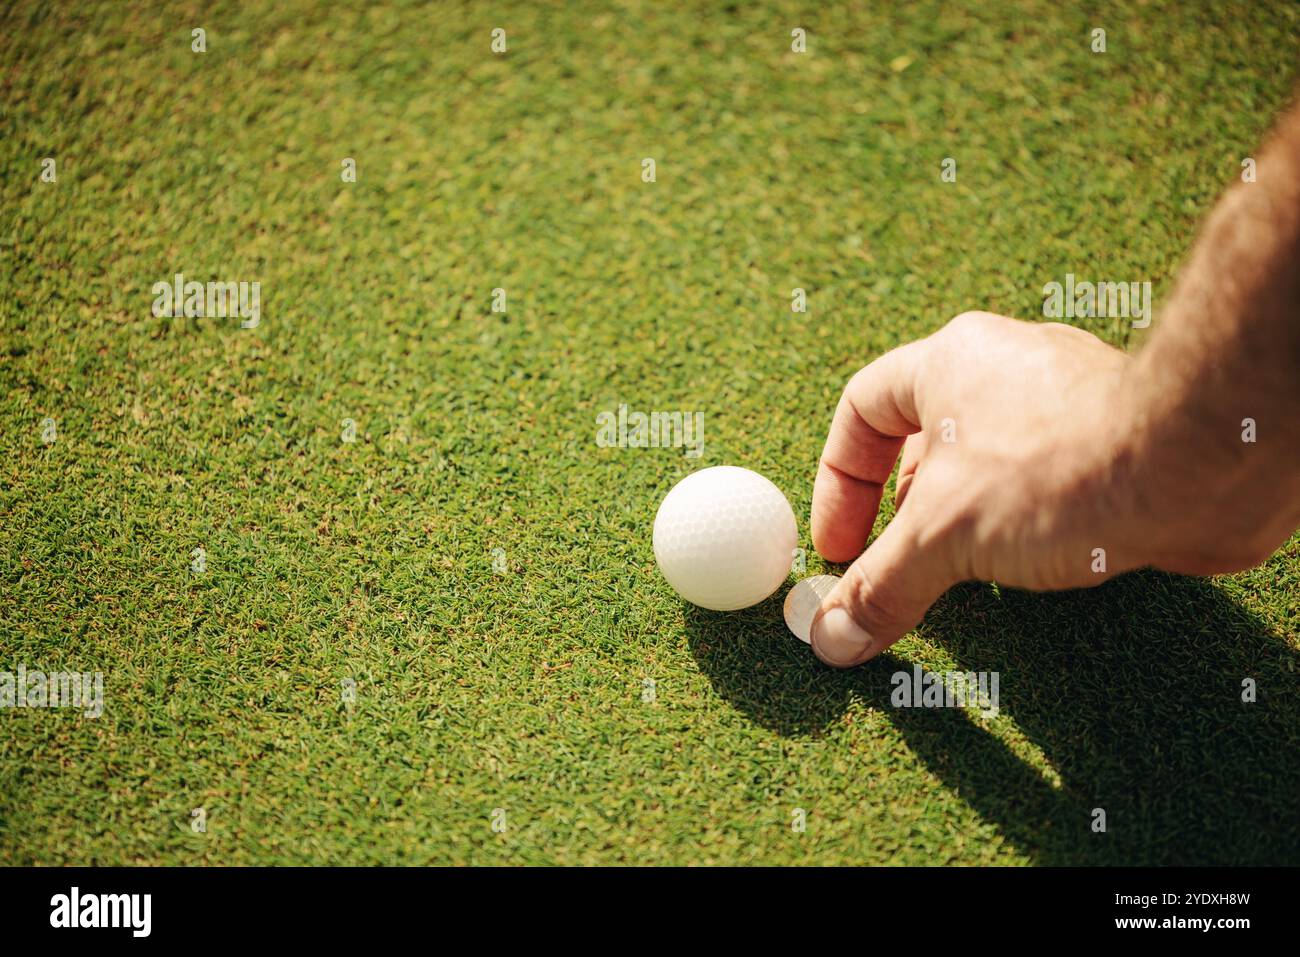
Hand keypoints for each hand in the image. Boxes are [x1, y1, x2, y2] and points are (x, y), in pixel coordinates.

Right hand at [808, 311, 1135, 666]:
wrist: (1195, 469)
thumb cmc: (1059, 468)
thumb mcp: (942, 536)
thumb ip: (880, 584)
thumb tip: (830, 636)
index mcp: (949, 362)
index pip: (862, 410)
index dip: (839, 484)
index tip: (841, 548)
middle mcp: (1005, 371)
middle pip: (924, 442)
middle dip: (901, 514)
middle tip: (893, 569)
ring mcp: (1062, 405)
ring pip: (986, 468)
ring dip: (961, 526)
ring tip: (955, 579)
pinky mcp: (1110, 445)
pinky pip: (1039, 487)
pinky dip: (1017, 530)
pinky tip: (1023, 574)